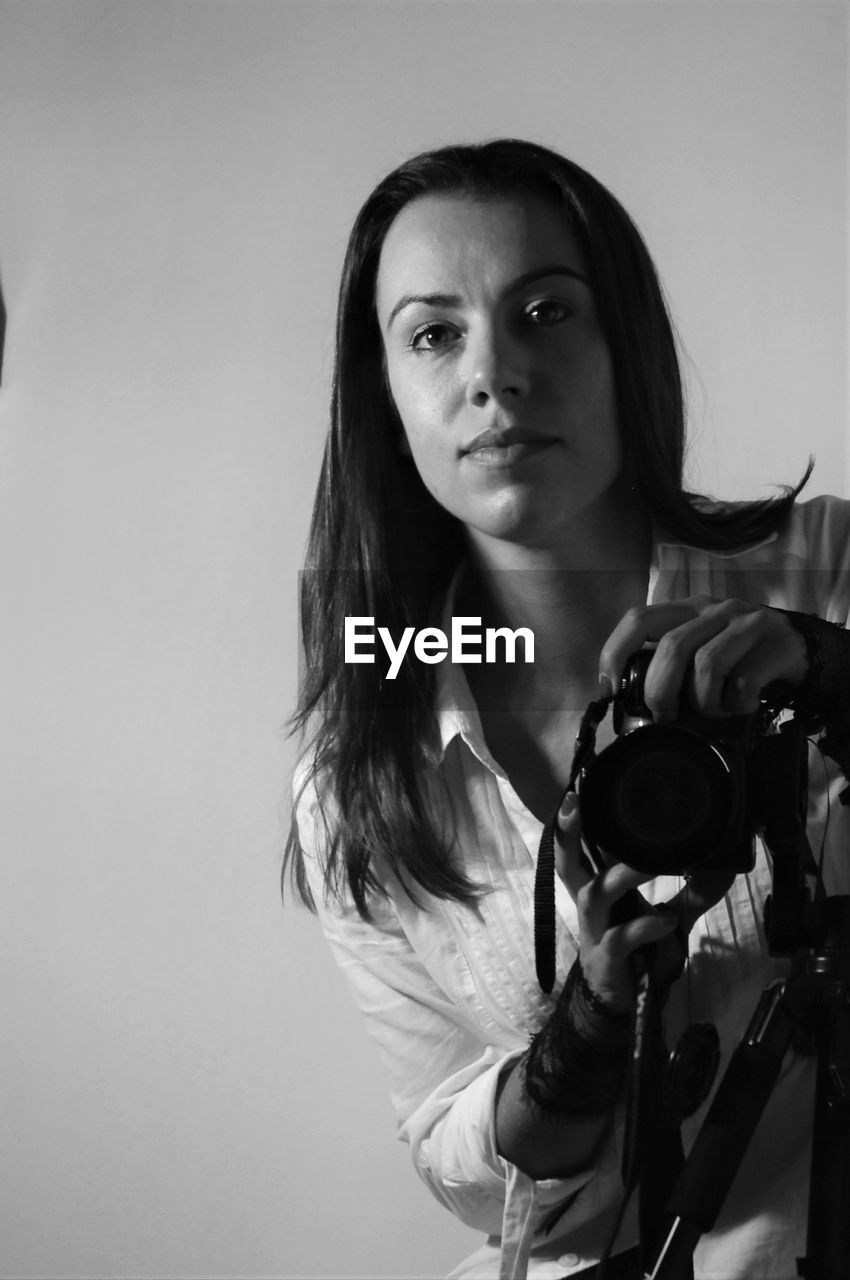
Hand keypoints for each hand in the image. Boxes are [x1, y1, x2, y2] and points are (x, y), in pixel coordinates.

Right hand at [555, 794, 734, 1010]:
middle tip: (575, 803)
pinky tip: (666, 920)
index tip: (578, 789)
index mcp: (597, 888)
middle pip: (566, 863)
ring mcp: (593, 931)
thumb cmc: (638, 954)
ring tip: (647, 866)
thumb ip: (691, 893)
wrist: (621, 1004)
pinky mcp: (604, 959)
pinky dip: (644, 928)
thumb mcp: (667, 917)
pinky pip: (620, 939)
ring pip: (593, 895)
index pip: (581, 847)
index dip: (573, 820)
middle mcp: (588, 904)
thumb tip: (723, 865)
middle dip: (567, 833)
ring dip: (619, 877)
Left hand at [598, 596, 808, 722]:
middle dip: (661, 691)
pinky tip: (740, 707)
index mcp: (688, 609)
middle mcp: (715, 610)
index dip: (616, 654)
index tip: (611, 690)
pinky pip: (744, 680)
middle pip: (672, 647)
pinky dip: (736, 703)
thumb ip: (670, 663)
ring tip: (713, 712)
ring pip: (707, 664)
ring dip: (703, 701)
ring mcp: (747, 623)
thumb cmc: (740, 655)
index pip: (638, 619)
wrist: (803, 648)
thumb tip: (625, 701)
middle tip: (666, 716)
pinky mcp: (776, 643)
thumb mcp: (701, 650)